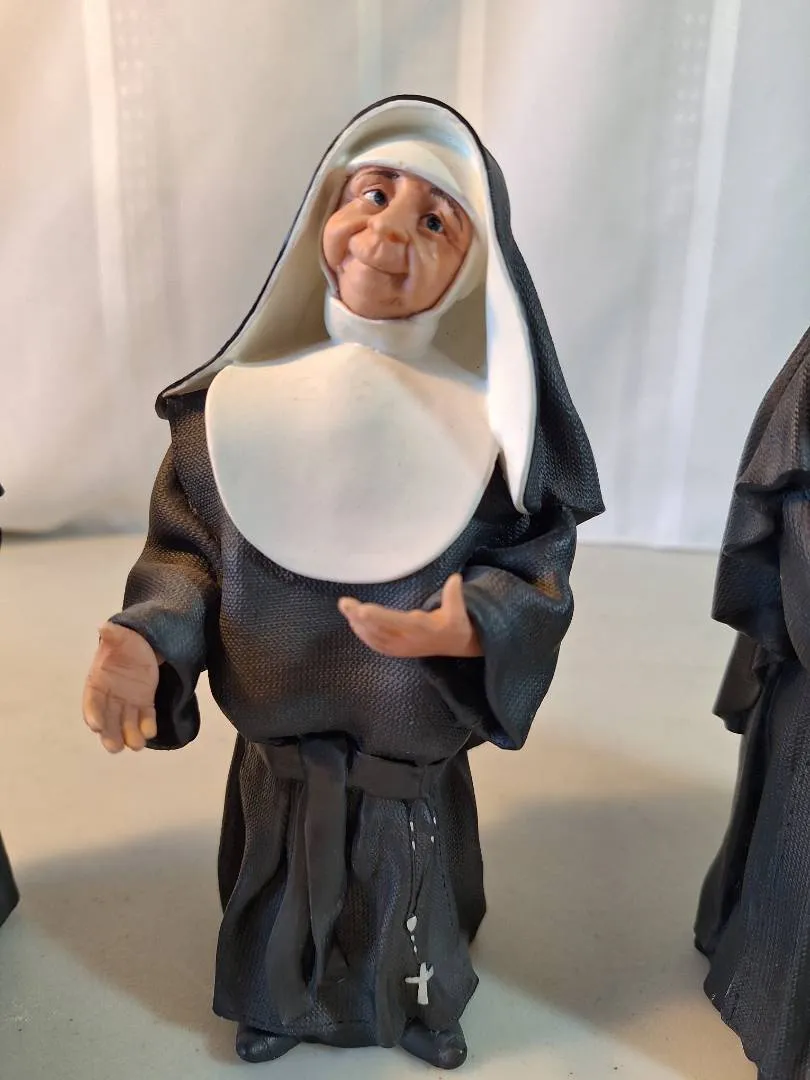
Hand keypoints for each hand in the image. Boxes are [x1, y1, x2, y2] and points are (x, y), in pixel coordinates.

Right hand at [82, 622, 159, 752]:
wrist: (145, 644)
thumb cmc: (127, 640)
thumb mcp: (120, 635)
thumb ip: (112, 634)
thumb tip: (104, 626)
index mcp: (98, 681)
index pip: (92, 701)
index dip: (92, 713)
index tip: (96, 725)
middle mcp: (110, 696)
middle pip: (107, 719)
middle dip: (110, 734)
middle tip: (114, 747)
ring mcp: (127, 701)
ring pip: (125, 722)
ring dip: (130, 735)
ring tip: (136, 746)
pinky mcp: (144, 702)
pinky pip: (145, 716)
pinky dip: (147, 725)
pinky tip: (151, 732)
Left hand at [338, 574, 481, 658]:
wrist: (454, 644)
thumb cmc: (454, 623)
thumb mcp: (458, 610)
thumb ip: (454, 594)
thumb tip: (455, 578)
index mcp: (422, 629)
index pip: (397, 623)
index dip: (378, 617)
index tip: (362, 610)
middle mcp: (408, 640)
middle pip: (379, 630)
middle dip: (360, 617)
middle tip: (344, 603)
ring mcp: (401, 648)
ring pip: (374, 638)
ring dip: (357, 624)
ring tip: (345, 607)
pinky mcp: (396, 650)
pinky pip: (375, 644)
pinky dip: (363, 634)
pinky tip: (353, 622)